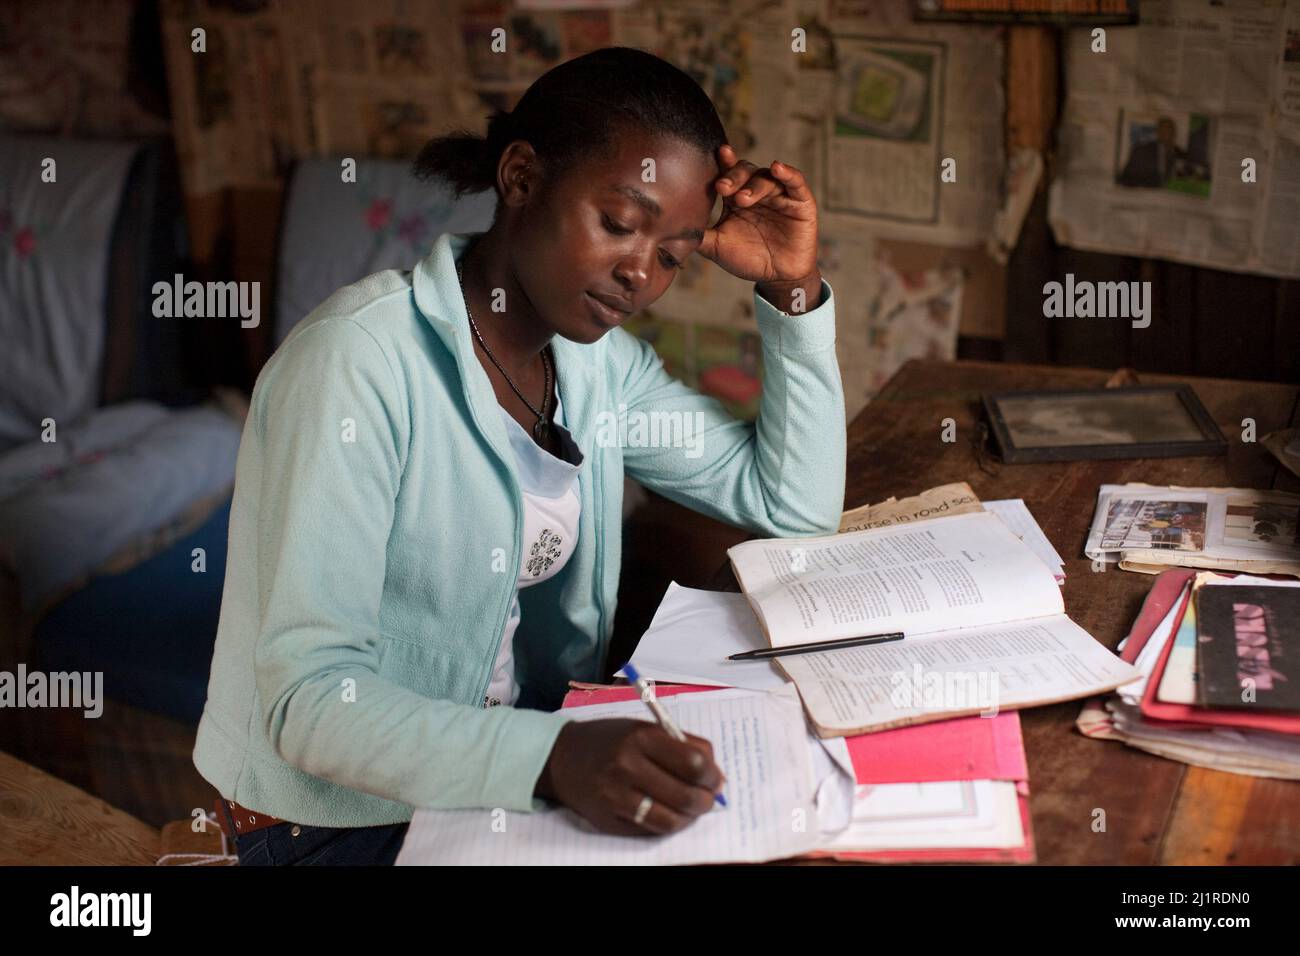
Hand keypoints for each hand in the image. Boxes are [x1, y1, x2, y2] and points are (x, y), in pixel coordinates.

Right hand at [535, 719, 725, 835]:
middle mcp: (628, 766)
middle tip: (708, 797)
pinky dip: (668, 824)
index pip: (694, 763)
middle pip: (686, 795)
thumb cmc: (610, 739)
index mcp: (641, 737)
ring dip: (690, 817)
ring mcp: (617, 796)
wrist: (562, 758)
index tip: (715, 778)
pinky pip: (651, 830)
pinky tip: (669, 813)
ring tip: (690, 808)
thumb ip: (679, 745)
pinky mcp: (609, 819)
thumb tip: (714, 773)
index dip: (712, 774)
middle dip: (706, 800)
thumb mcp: (643, 728)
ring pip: (672, 820)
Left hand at [698, 144, 818, 284]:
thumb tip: (668, 230)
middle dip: (733, 176)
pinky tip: (778, 167)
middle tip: (722, 187)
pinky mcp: (800, 202)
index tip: (714, 156)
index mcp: (735, 198)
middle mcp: (756, 192)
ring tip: (742, 199)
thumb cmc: (748, 259)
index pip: (727, 174)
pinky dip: (788, 173)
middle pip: (745, 171)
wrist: (778, 278)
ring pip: (766, 178)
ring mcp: (779, 195)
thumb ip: (698, 236)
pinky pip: (795, 182)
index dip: (722, 164)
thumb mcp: (718, 248)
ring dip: (754, 185)